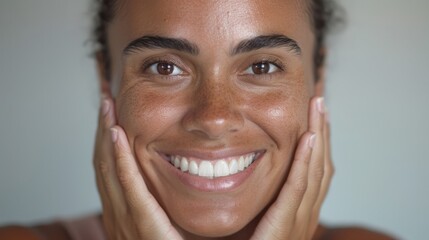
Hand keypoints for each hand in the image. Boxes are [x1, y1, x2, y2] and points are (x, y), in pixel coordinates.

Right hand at [93, 96, 182, 239]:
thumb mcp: (170, 221)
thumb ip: (167, 199)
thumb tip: (183, 169)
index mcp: (126, 214)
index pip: (111, 170)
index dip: (108, 140)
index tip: (111, 112)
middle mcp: (120, 217)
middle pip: (104, 165)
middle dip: (102, 130)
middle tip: (105, 99)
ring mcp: (128, 223)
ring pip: (110, 171)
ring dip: (106, 135)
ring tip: (107, 105)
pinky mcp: (144, 227)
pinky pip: (128, 188)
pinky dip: (119, 160)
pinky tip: (116, 134)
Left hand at [250, 97, 333, 239]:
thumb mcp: (257, 218)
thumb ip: (258, 196)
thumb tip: (236, 166)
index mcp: (299, 211)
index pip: (313, 169)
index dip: (317, 140)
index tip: (314, 114)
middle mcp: (305, 213)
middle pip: (321, 164)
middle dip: (323, 130)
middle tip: (321, 100)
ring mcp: (300, 220)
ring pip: (316, 170)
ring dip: (319, 136)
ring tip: (319, 106)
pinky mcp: (286, 224)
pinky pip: (299, 187)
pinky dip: (307, 161)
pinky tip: (310, 136)